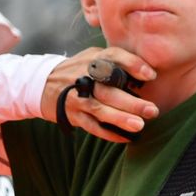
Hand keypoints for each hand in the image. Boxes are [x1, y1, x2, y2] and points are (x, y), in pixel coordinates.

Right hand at [41, 47, 159, 142]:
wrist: (43, 83)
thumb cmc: (81, 69)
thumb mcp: (95, 57)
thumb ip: (117, 63)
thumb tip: (149, 75)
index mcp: (94, 59)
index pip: (114, 57)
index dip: (132, 65)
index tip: (151, 75)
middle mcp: (84, 77)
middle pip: (108, 90)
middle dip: (131, 102)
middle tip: (152, 110)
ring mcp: (77, 98)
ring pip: (99, 110)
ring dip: (120, 119)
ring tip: (139, 125)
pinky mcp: (72, 115)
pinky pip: (91, 126)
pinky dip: (109, 133)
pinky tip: (125, 138)